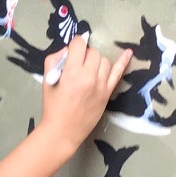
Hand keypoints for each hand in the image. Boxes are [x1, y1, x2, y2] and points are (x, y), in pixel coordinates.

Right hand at [38, 34, 132, 148]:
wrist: (62, 131)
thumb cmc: (52, 106)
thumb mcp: (46, 80)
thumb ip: (54, 60)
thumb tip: (67, 51)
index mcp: (72, 72)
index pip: (79, 45)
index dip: (74, 45)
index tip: (72, 51)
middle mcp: (89, 76)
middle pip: (93, 53)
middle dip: (84, 55)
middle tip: (77, 66)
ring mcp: (101, 85)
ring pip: (104, 61)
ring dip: (96, 62)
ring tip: (88, 71)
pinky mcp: (107, 93)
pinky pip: (117, 74)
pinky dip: (123, 62)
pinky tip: (129, 53)